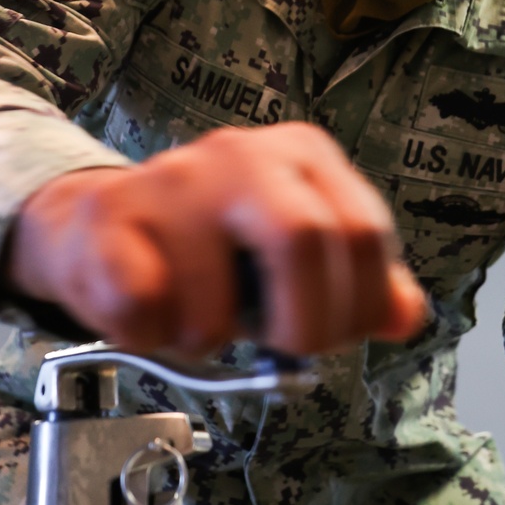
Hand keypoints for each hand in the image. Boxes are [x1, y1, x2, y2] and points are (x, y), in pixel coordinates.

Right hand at [6, 121, 426, 354]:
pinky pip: (143, 308)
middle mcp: (239, 154)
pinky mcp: (108, 219)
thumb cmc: (210, 250)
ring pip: (212, 301)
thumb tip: (406, 316)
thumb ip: (358, 285)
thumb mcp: (294, 256)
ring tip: (198, 321)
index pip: (363, 231)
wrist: (98, 225)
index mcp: (301, 154)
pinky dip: (152, 335)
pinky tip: (150, 313)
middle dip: (303, 324)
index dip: (359, 304)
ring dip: (209, 339)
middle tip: (285, 350)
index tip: (336, 335)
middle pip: (302, 241)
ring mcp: (170, 181)